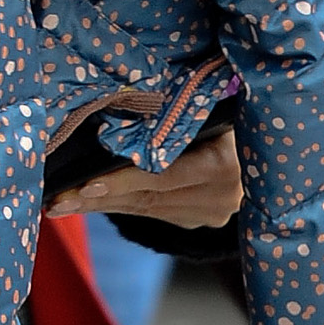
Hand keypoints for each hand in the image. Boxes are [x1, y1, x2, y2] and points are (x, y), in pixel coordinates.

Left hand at [47, 123, 242, 228]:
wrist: (267, 139)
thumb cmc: (224, 107)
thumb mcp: (203, 105)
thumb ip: (172, 116)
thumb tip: (111, 118)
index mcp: (225, 161)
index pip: (164, 174)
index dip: (123, 180)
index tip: (83, 186)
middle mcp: (223, 194)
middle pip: (148, 197)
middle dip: (96, 199)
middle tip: (56, 201)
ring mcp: (213, 212)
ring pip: (145, 209)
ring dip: (100, 205)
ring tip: (59, 204)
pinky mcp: (199, 219)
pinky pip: (151, 212)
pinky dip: (118, 204)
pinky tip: (86, 203)